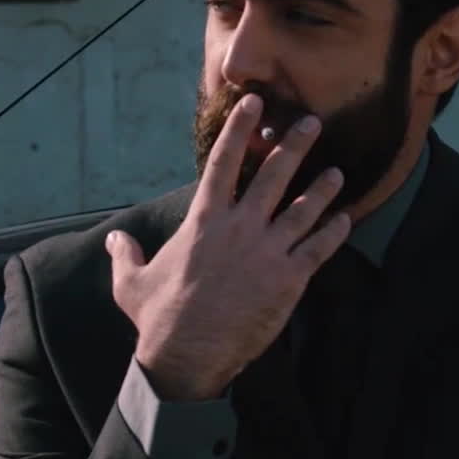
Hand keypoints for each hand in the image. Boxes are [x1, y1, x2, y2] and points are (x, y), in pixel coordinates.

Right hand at [106, 93, 352, 400]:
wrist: (188, 355)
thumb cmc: (158, 318)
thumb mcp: (131, 283)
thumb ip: (126, 255)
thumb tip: (114, 240)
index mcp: (204, 221)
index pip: (223, 162)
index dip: (240, 129)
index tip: (254, 103)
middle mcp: (239, 228)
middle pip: (274, 175)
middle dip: (295, 145)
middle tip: (314, 122)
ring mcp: (267, 252)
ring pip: (303, 209)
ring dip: (322, 188)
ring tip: (337, 172)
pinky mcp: (288, 280)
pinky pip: (317, 249)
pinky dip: (333, 233)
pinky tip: (344, 220)